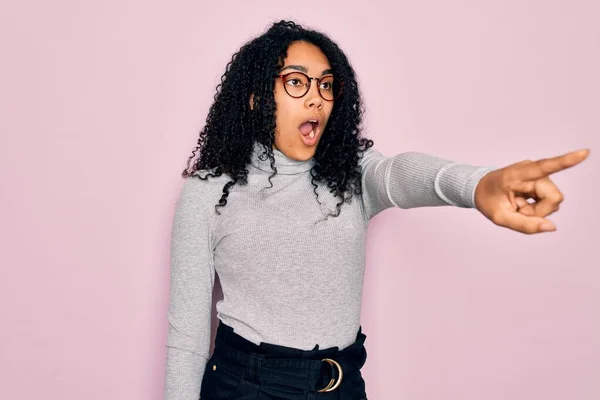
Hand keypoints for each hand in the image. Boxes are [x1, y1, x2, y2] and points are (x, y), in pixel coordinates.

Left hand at [474, 149, 589, 233]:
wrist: (479, 189)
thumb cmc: (487, 199)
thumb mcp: (500, 217)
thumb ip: (524, 224)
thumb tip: (552, 227)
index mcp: (517, 174)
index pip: (544, 167)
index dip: (565, 161)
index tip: (584, 152)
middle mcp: (532, 171)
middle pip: (553, 198)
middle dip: (540, 211)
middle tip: (518, 210)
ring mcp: (538, 176)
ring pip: (553, 201)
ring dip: (536, 210)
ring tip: (517, 205)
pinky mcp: (541, 182)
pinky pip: (549, 201)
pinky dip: (536, 208)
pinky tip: (522, 204)